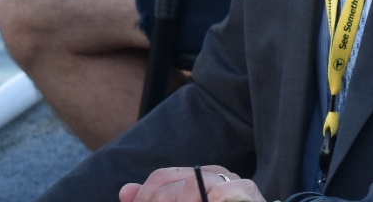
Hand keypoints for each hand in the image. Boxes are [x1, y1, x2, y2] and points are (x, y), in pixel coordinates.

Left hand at [119, 166, 264, 201]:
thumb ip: (157, 201)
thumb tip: (125, 191)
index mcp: (198, 176)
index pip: (162, 178)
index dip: (145, 197)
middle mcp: (215, 174)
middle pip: (172, 184)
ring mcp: (232, 182)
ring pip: (191, 187)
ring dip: (178, 201)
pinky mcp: (247, 191)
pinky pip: (221, 192)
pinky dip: (212, 199)